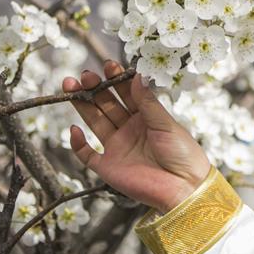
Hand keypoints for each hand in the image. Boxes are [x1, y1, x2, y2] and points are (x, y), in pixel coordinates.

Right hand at [62, 61, 210, 213]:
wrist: (184, 188)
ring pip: (94, 122)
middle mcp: (129, 129)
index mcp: (146, 116)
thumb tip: (136, 76)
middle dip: (95, 88)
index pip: (127, 93)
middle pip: (107, 104)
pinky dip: (78, 143)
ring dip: (82, 105)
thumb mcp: (166, 124)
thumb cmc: (182, 153)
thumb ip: (148, 103)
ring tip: (69, 86)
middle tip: (84, 74)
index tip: (108, 65)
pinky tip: (73, 129)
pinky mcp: (108, 167)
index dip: (116, 79)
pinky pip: (87, 154)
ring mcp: (117, 147)